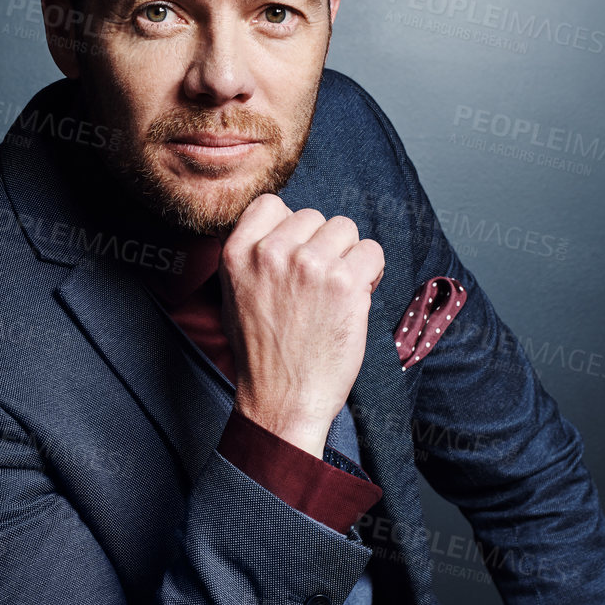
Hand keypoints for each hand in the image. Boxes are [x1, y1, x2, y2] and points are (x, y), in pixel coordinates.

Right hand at [218, 194, 383, 456]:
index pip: (272, 204)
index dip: (290, 227)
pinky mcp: (345, 282)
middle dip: (321, 245)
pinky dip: (371, 272)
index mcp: (237, 252)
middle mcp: (271, 252)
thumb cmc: (261, 354)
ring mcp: (310, 265)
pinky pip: (372, 251)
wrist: (282, 400)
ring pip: (345, 228)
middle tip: (317, 283)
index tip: (295, 251)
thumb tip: (277, 230)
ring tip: (335, 290)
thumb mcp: (232, 295)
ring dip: (347, 256)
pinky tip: (355, 296)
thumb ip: (250, 256)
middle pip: (314, 216)